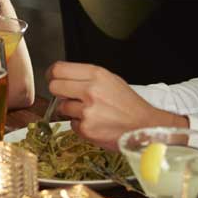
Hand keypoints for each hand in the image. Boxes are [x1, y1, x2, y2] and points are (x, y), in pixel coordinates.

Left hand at [46, 61, 185, 148]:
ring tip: (91, 113)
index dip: (52, 74)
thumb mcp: (112, 81)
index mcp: (97, 75)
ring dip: (72, 111)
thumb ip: (88, 78)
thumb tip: (65, 79)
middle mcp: (90, 90)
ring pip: (62, 107)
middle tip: (69, 97)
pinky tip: (96, 124)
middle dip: (59, 93)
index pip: (59, 69)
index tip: (52, 78)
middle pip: (54, 87)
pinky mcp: (86, 128)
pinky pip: (72, 124)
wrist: (144, 126)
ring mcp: (87, 111)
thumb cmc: (130, 105)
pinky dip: (81, 125)